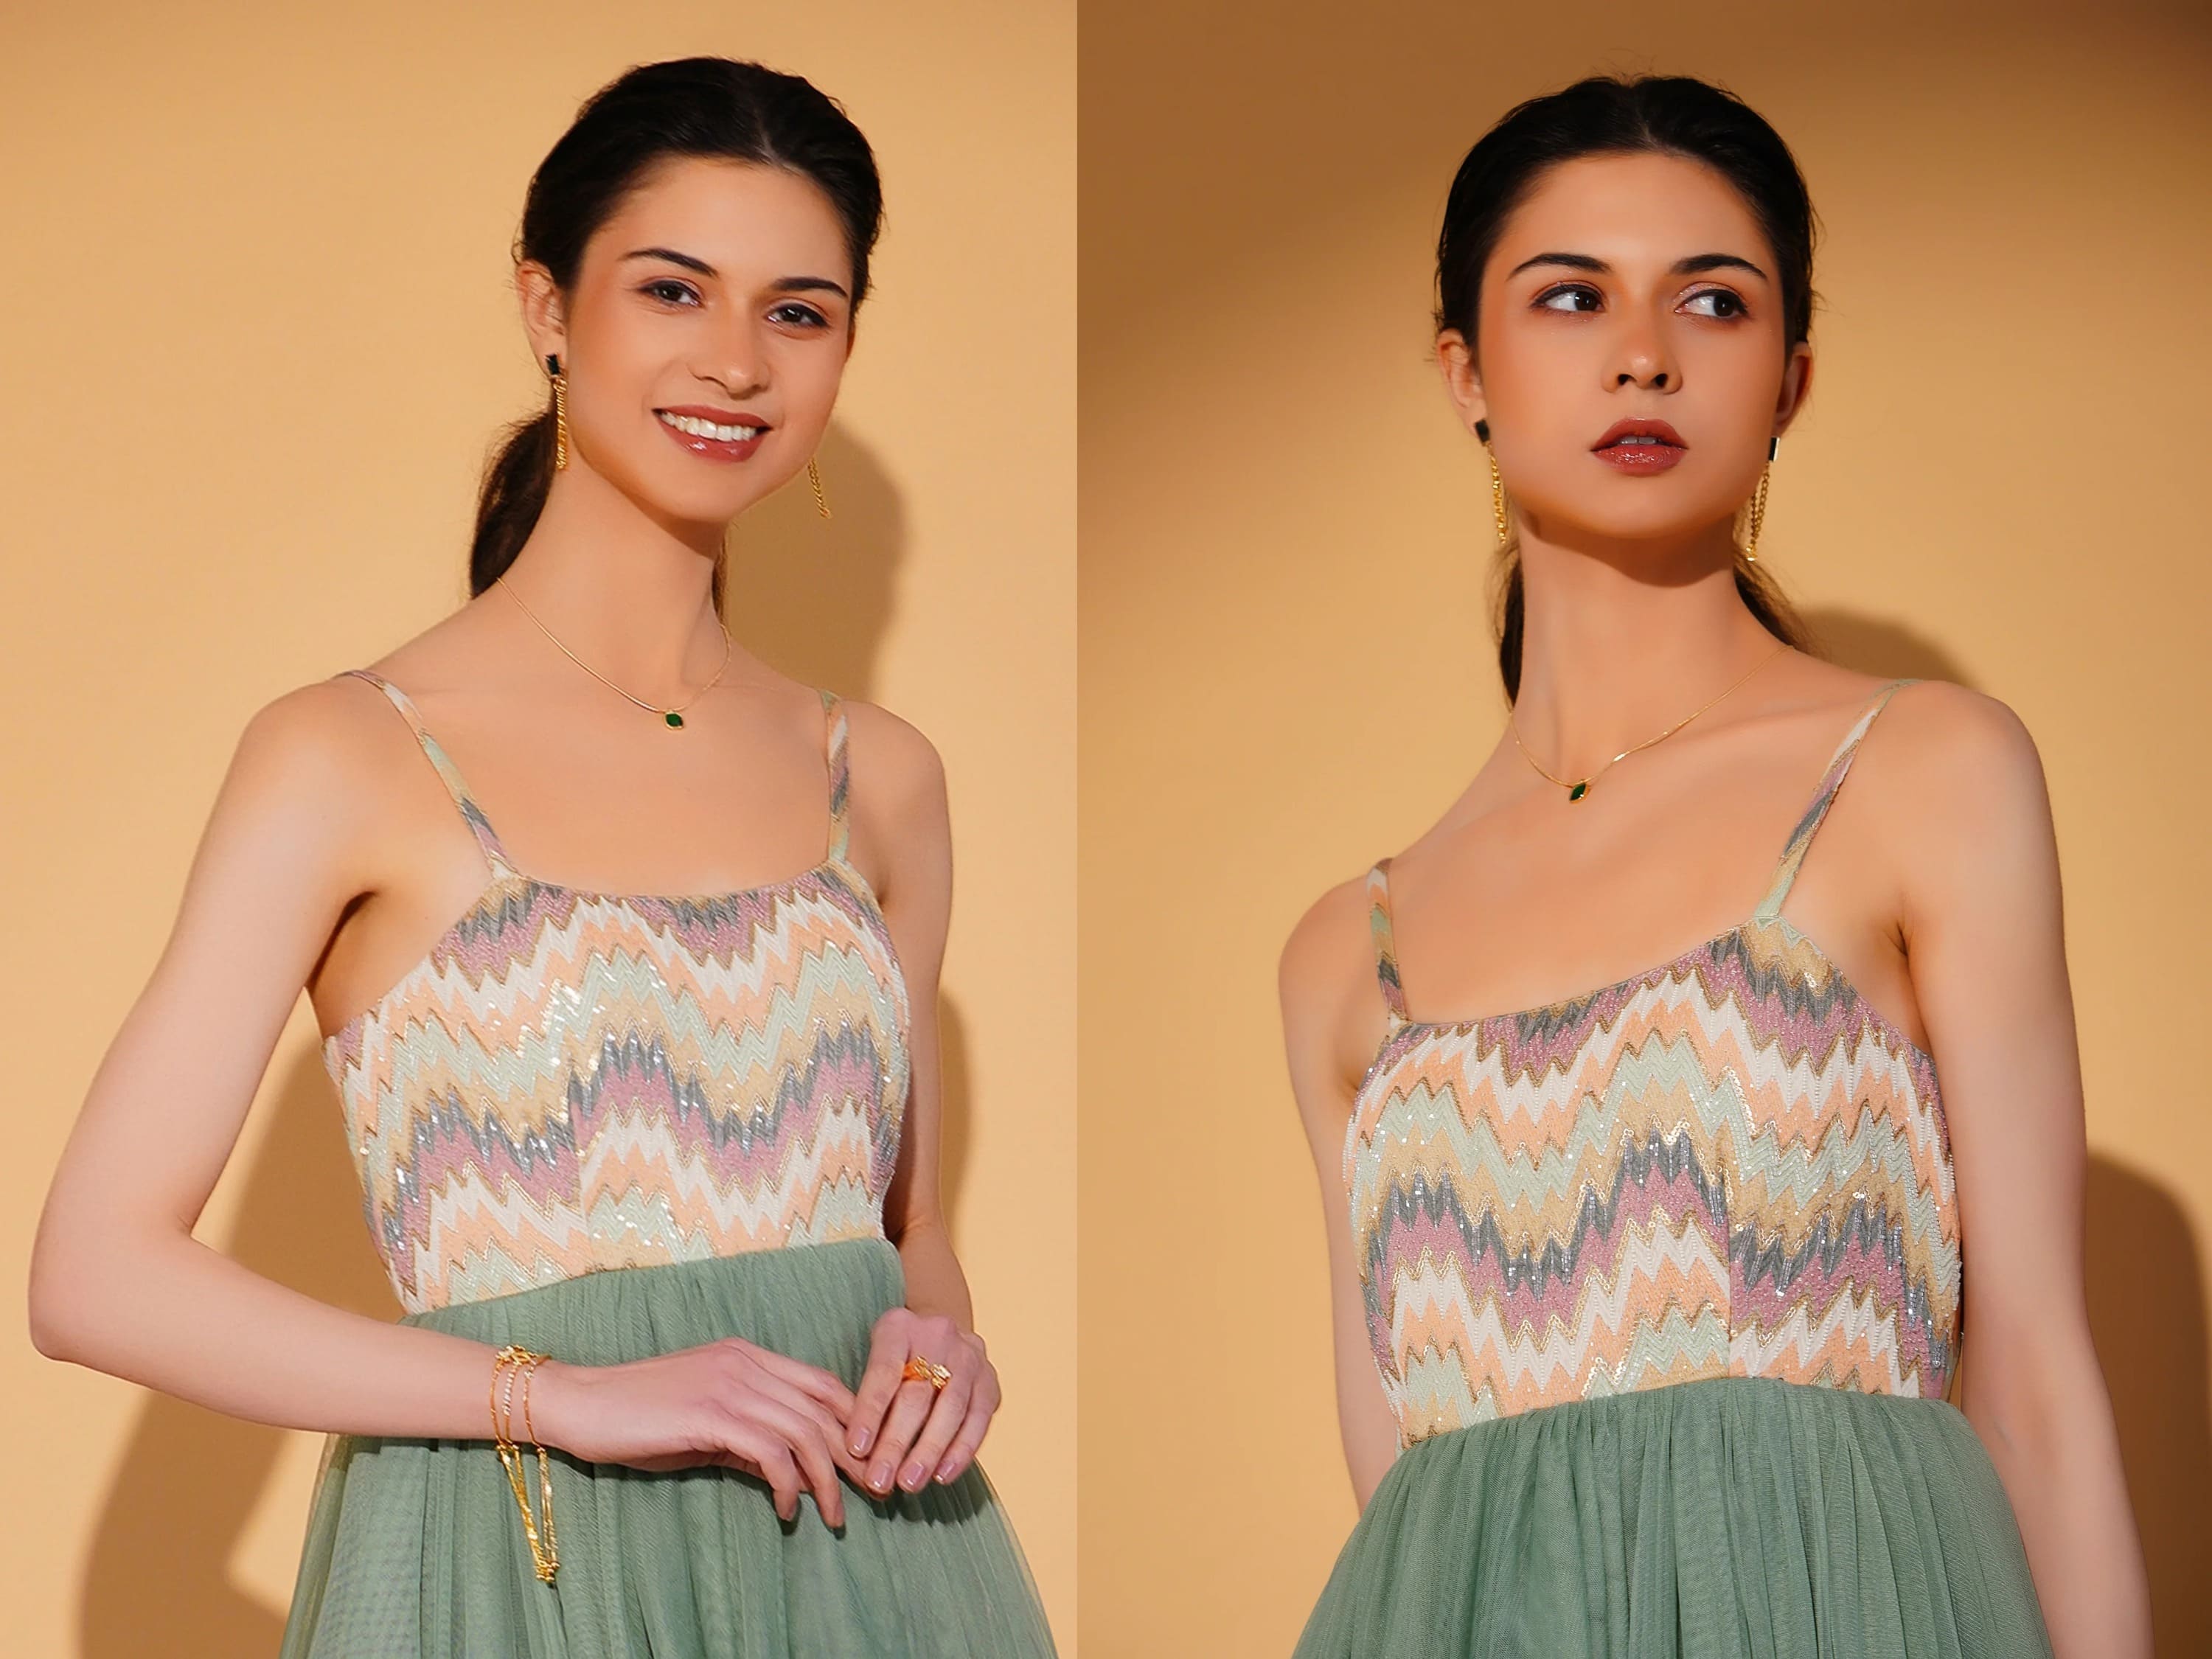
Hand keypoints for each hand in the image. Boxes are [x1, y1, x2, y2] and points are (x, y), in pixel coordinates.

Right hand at [525, 1337, 868, 1526]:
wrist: (581, 1403)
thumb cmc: (638, 1415)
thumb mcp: (703, 1420)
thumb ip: (747, 1434)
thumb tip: (787, 1467)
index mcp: (748, 1356)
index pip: (821, 1382)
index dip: (854, 1419)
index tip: (868, 1459)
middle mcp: (746, 1363)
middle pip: (823, 1407)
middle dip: (854, 1453)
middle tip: (872, 1493)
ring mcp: (729, 1385)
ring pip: (804, 1430)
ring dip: (827, 1478)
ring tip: (834, 1515)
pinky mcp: (710, 1414)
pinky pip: (770, 1450)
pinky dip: (788, 1483)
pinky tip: (788, 1509)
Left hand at [845, 1308, 999, 1496]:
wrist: (936, 1334)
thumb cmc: (893, 1359)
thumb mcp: (870, 1363)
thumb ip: (864, 1398)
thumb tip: (855, 1456)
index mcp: (899, 1327)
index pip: (883, 1371)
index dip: (869, 1412)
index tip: (856, 1450)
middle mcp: (938, 1335)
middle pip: (918, 1394)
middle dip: (896, 1443)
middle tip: (879, 1481)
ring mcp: (969, 1355)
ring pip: (951, 1408)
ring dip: (929, 1451)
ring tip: (909, 1484)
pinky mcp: (989, 1378)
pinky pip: (979, 1418)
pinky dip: (962, 1450)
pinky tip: (943, 1476)